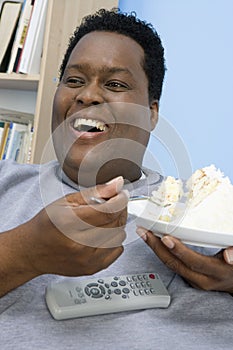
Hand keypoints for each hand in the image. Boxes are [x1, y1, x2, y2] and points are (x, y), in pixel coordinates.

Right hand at [0, 176, 127, 295]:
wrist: (33, 251)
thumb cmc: (48, 224)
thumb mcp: (66, 201)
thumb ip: (95, 192)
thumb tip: (117, 184)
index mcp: (68, 222)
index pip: (107, 211)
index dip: (120, 200)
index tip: (122, 194)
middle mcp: (78, 244)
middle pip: (115, 223)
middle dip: (119, 210)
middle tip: (113, 203)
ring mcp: (86, 259)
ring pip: (119, 237)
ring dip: (117, 224)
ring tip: (105, 219)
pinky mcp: (92, 268)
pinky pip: (117, 250)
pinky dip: (114, 239)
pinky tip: (103, 233)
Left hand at [137, 227, 232, 292]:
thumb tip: (229, 256)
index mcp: (215, 272)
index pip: (193, 262)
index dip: (179, 250)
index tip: (165, 238)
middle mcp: (202, 280)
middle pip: (175, 264)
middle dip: (157, 247)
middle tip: (144, 231)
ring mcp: (194, 281)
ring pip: (170, 265)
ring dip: (155, 249)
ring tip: (144, 233)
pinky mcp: (189, 279)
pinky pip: (172, 265)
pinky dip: (161, 252)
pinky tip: (153, 241)